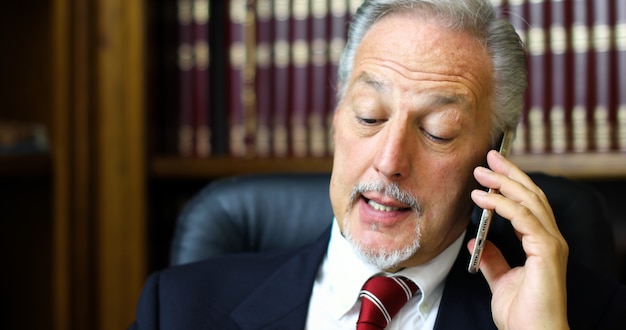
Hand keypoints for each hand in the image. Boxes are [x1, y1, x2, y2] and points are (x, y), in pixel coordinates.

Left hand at [468, 150, 569, 329]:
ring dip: (503, 182)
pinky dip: (502, 204)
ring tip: (480, 172)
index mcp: (542, 244)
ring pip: (529, 201)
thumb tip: (477, 242)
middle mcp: (550, 239)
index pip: (529, 204)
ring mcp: (551, 244)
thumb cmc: (522, 314)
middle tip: (489, 157)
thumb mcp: (500, 280)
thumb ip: (492, 259)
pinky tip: (482, 197)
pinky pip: (523, 218)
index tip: (490, 170)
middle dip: (510, 173)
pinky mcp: (547, 250)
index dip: (511, 184)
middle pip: (532, 195)